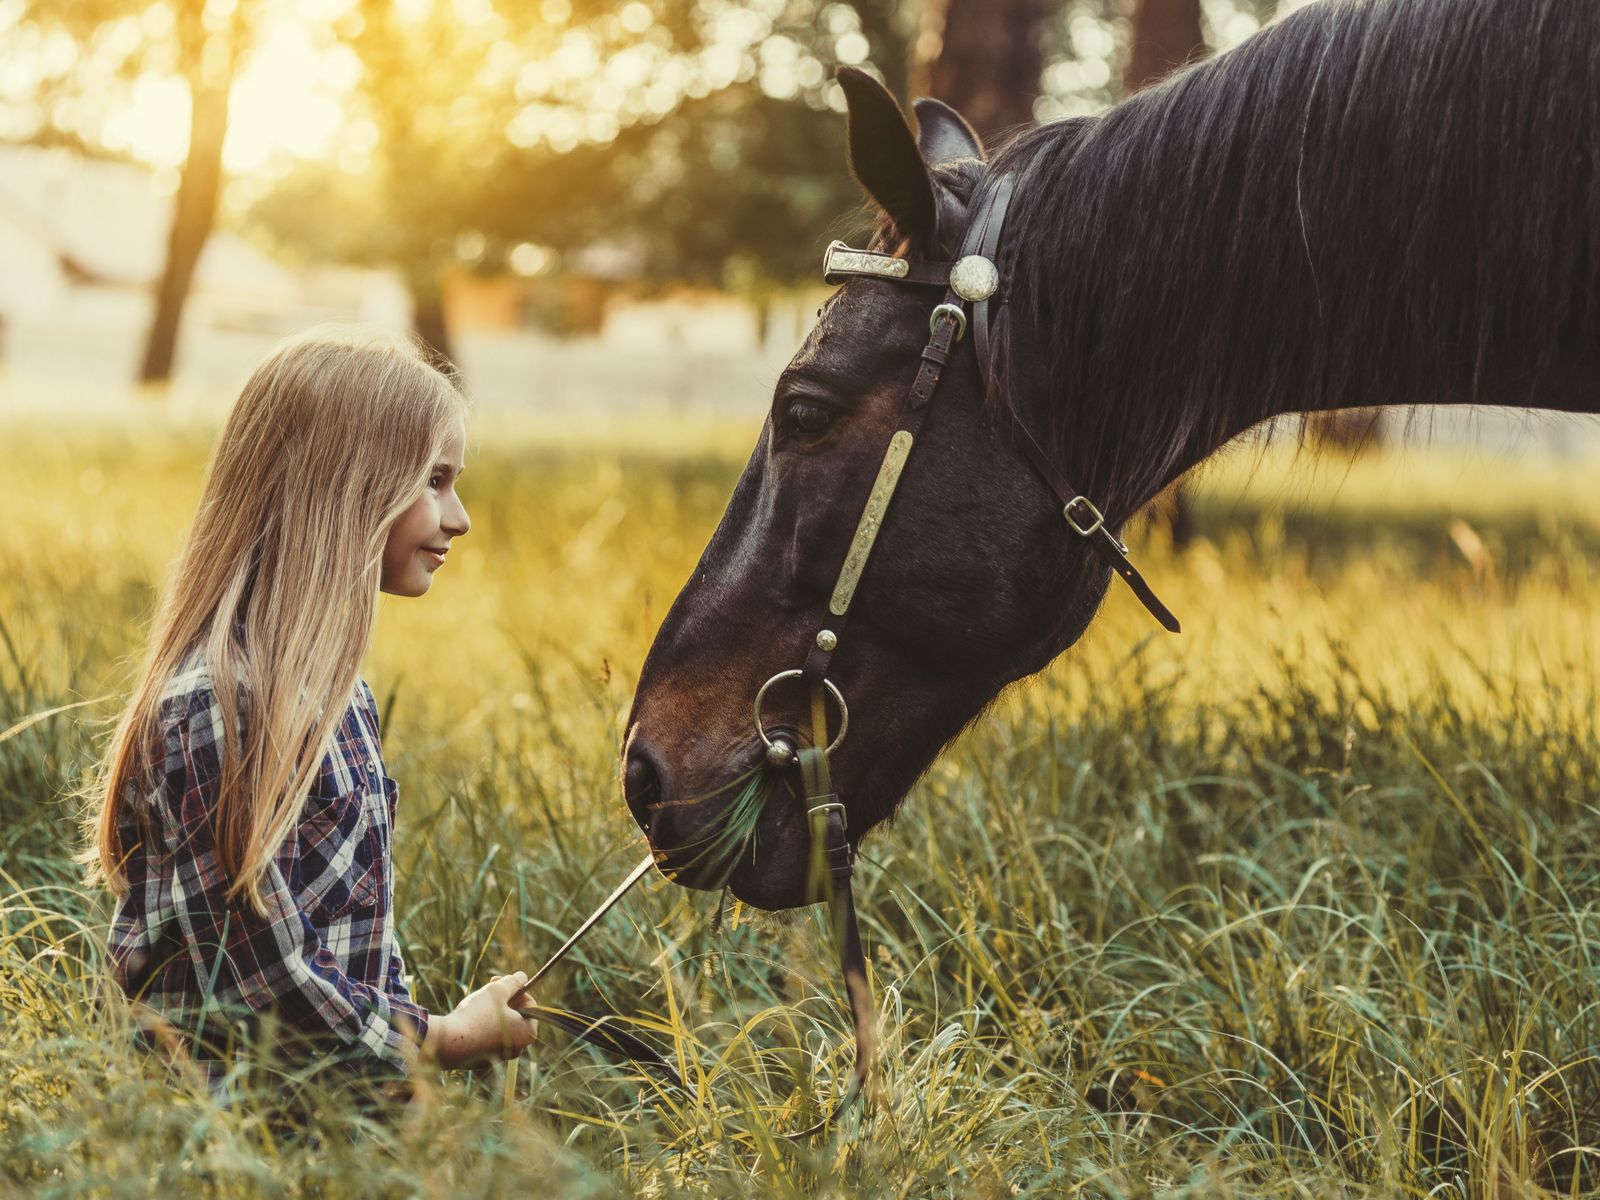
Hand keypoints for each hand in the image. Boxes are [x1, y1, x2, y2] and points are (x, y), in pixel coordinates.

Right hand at [421, 971, 538, 1069]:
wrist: (446, 1043)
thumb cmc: (476, 1015)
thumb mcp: (497, 991)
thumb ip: (513, 982)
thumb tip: (522, 977)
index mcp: (527, 1033)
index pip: (529, 1004)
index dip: (515, 989)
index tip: (498, 981)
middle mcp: (517, 1049)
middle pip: (515, 1015)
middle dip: (502, 999)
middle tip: (487, 987)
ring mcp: (499, 1057)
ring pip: (500, 1026)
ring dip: (491, 1011)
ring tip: (475, 1003)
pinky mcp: (481, 1061)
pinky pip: (486, 1038)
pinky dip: (480, 1026)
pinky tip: (466, 1020)